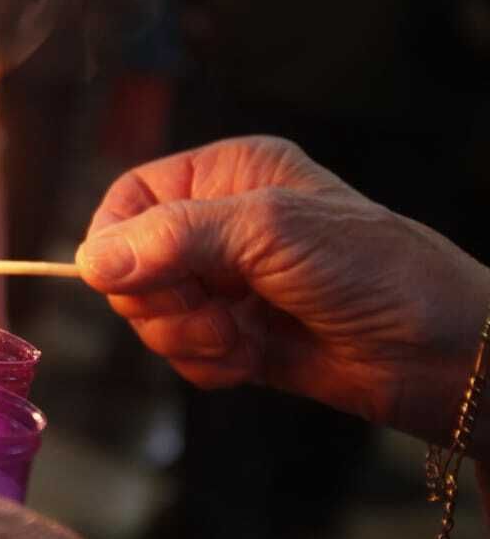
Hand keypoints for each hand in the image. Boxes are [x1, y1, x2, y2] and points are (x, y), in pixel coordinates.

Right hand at [77, 136, 489, 455]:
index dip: (116, 242)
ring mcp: (226, 284)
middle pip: (128, 264)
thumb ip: (175, 239)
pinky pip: (180, 353)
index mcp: (225, 175)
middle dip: (160, 299)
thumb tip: (89, 262)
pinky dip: (205, 364)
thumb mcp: (270, 233)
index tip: (124, 281)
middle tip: (211, 312)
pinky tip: (250, 362)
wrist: (448, 356)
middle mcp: (219, 224)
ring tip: (239, 339)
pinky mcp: (236, 337)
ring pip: (149, 313)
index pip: (128, 198)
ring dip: (185, 336)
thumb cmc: (377, 271)